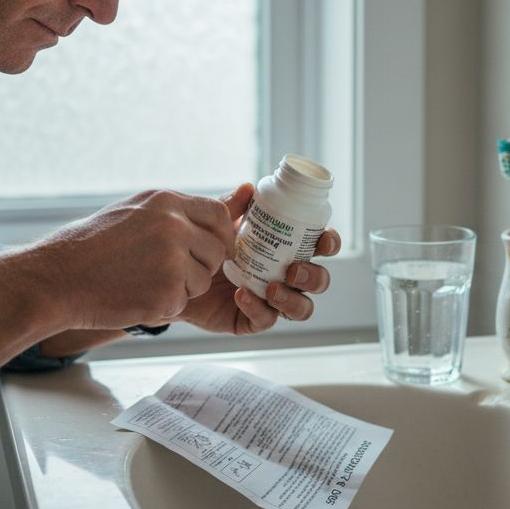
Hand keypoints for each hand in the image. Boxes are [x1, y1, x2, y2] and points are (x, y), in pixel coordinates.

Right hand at [26, 188, 236, 329]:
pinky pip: (182, 302)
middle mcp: (173, 227)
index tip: (209, 248)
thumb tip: (220, 212)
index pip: (219, 215)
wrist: (57, 278)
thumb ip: (175, 214)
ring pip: (202, 280)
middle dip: (202, 265)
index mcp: (166, 202)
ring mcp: (171, 260)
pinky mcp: (166, 292)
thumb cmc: (91, 246)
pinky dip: (162, 305)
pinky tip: (134, 295)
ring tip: (143, 281)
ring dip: (182, 288)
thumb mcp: (134, 213)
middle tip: (170, 271)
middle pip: (217, 250)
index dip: (220, 235)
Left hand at [176, 183, 342, 335]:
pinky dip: (257, 308)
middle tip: (293, 270)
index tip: (324, 241)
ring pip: (302, 309)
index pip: (320, 246)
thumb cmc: (208, 243)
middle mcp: (286, 277)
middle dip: (313, 277)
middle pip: (319, 281)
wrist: (179, 271)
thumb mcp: (220, 223)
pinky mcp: (252, 320)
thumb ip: (234, 207)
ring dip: (293, 300)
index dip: (330, 243)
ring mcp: (272, 300)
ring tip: (271, 288)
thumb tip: (248, 188)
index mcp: (287, 248)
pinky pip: (266, 320)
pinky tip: (241, 295)